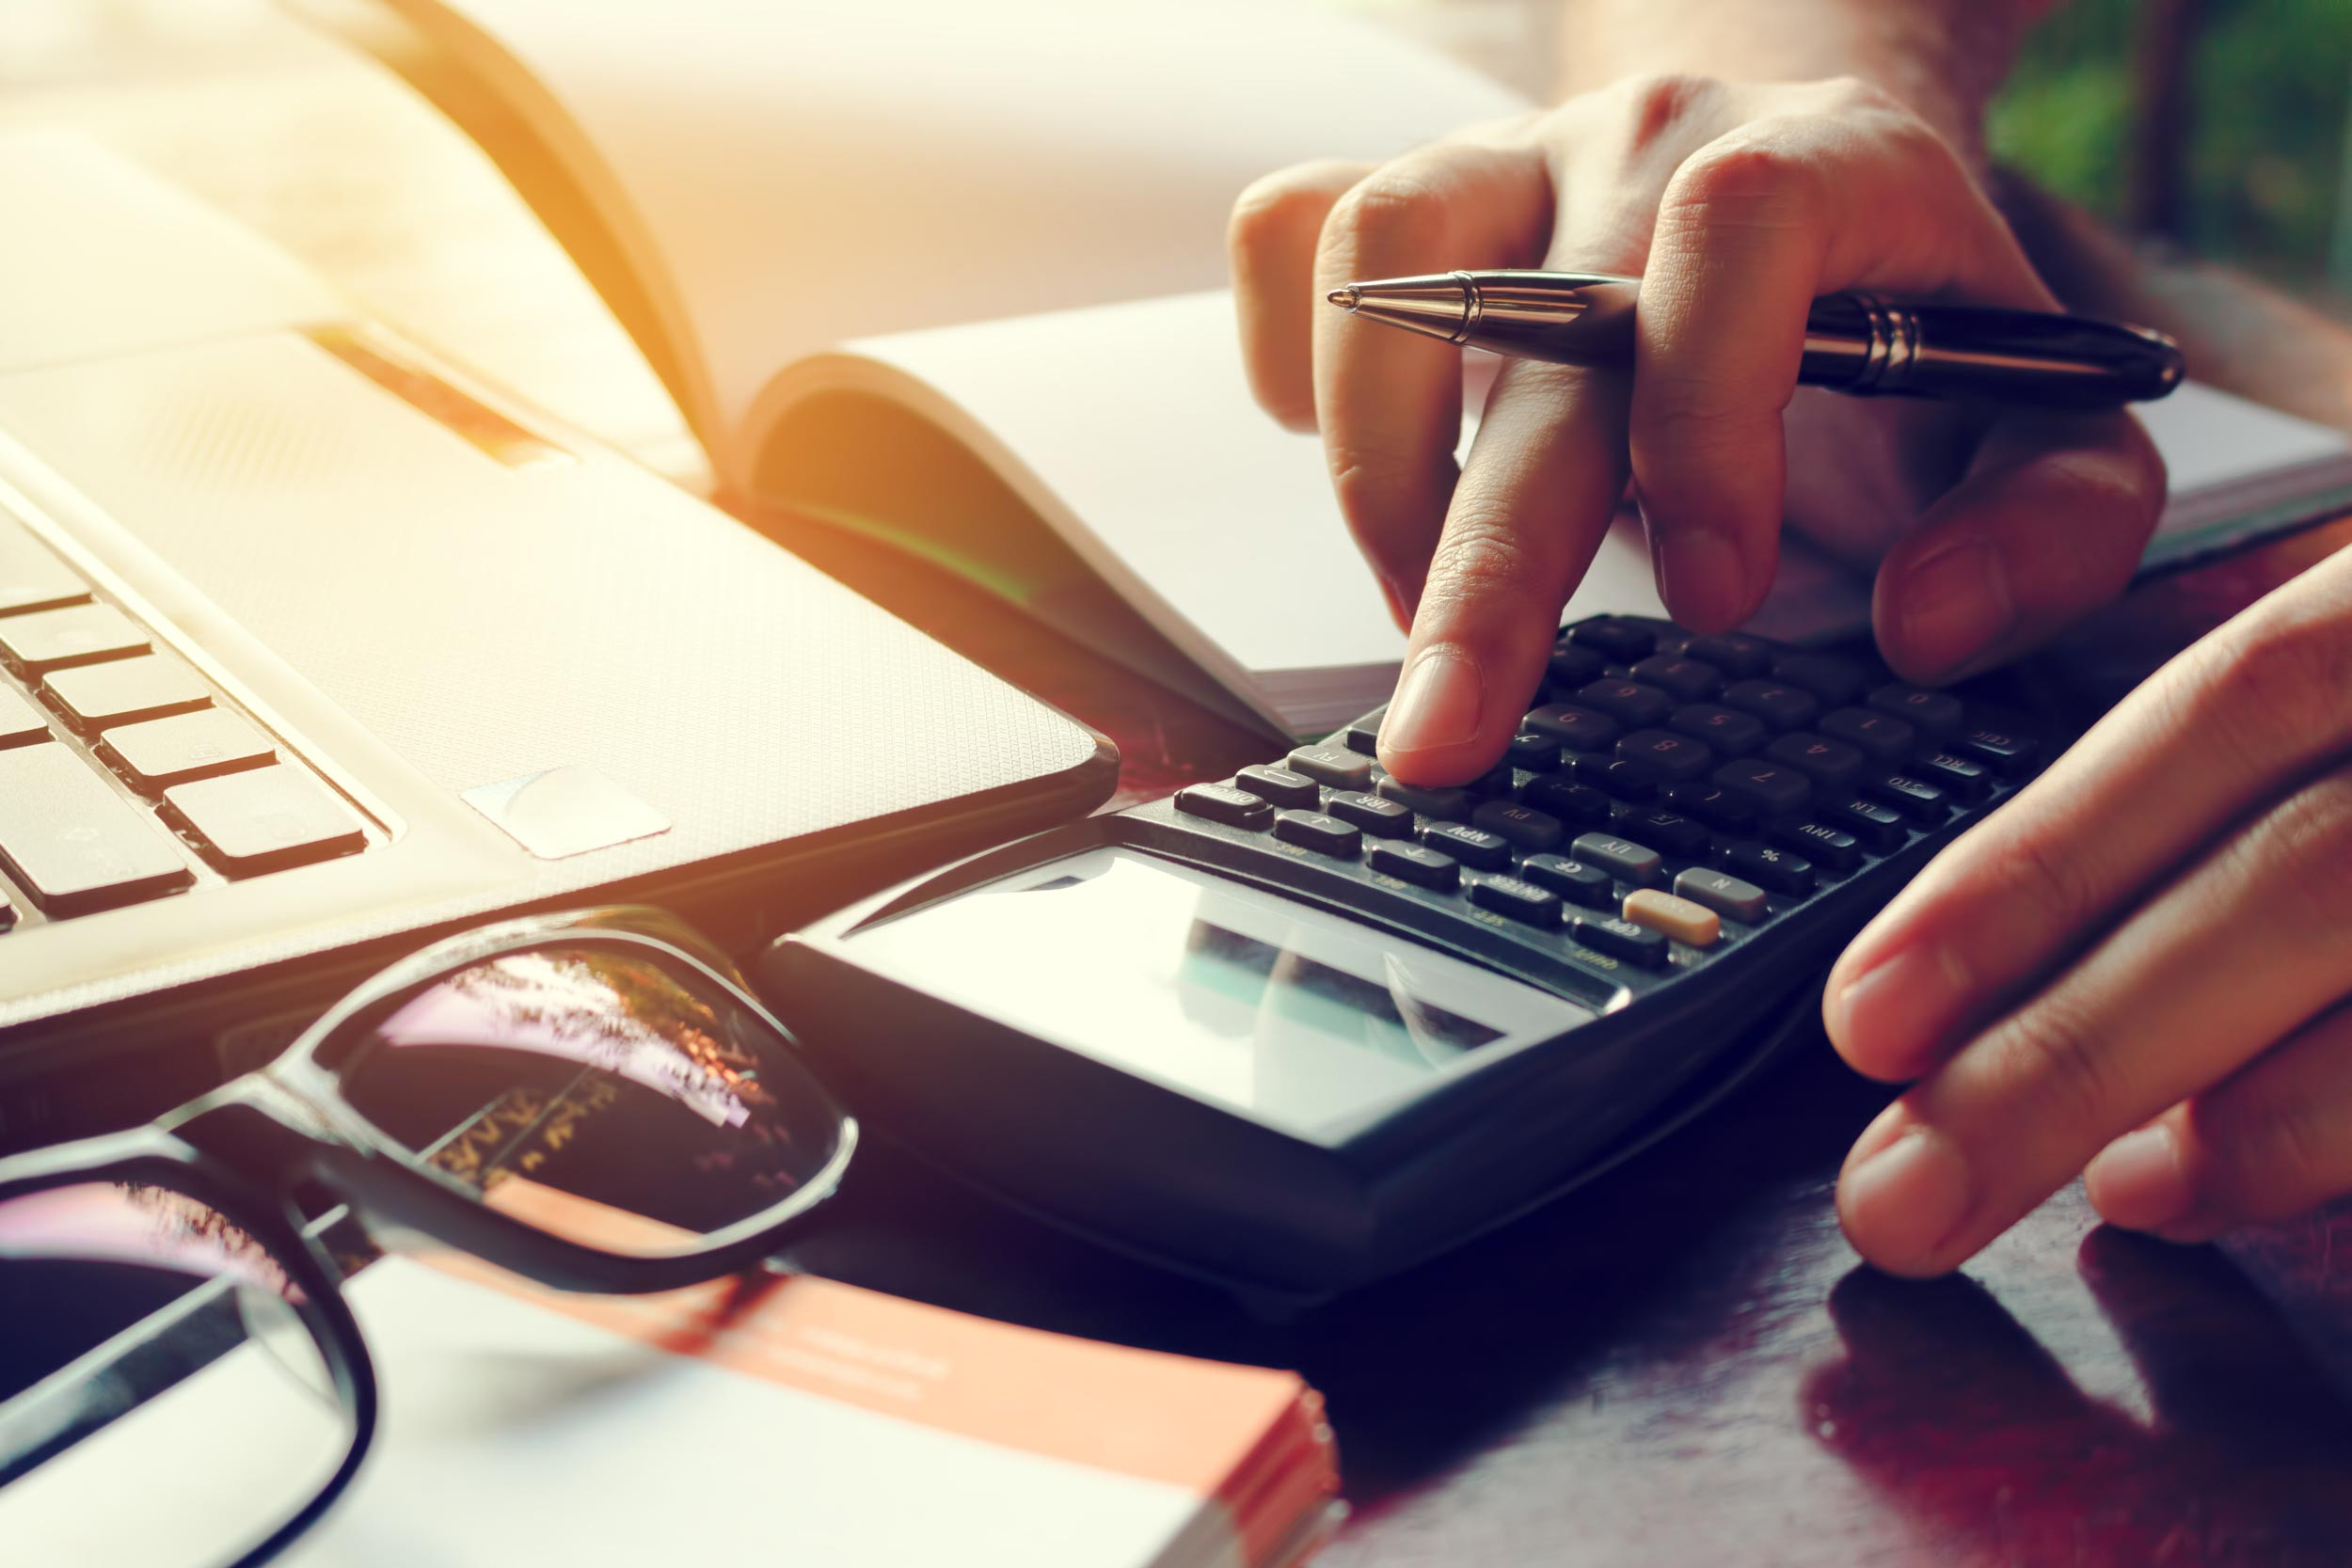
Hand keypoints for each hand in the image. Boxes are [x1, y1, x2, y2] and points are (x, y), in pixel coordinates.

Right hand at [1228, 75, 2163, 783]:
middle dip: (1480, 557)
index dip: (1705, 420)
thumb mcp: (2048, 418)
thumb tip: (1924, 623)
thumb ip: (2051, 525)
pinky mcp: (1407, 203)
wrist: (1793, 166)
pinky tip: (1354, 462)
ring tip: (1417, 606)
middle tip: (1448, 731)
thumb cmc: (1903, 314)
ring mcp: (1508, 162)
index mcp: (1826, 163)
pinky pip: (1286, 234)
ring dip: (1376, 466)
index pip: (1732, 238)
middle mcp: (1647, 143)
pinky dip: (1288, 358)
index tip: (1712, 598)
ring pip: (1375, 256)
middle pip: (1522, 314)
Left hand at [1827, 547, 2351, 1272]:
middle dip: (2071, 1053)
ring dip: (2261, 1126)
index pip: (2221, 714)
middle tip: (1901, 1197)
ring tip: (2113, 1198)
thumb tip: (2047, 898)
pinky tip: (2265, 1183)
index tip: (1865, 1014)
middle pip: (2291, 887)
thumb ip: (2283, 695)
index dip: (2031, 866)